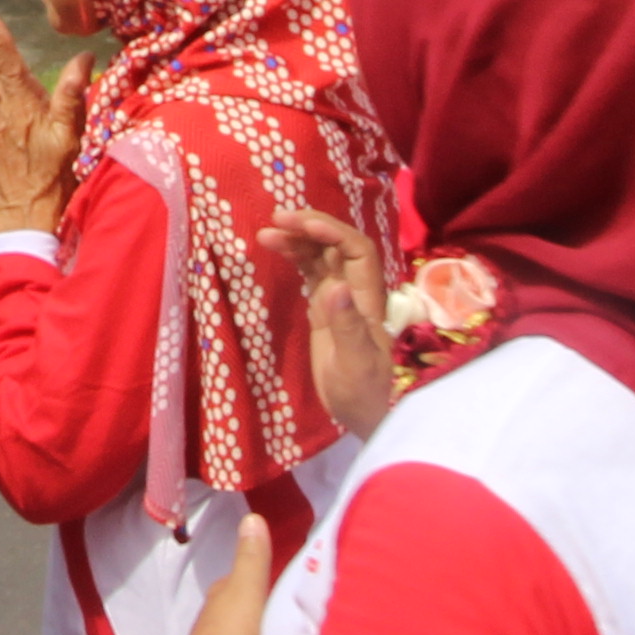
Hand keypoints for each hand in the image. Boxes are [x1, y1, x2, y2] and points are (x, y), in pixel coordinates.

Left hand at [182, 510, 276, 634]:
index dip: (258, 583)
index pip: (239, 584)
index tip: (282, 586)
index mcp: (218, 599)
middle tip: (289, 616)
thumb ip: (252, 558)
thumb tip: (251, 517)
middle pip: (240, 611)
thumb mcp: (249, 591)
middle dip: (259, 612)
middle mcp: (211, 624)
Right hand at [257, 203, 400, 442]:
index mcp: (369, 299)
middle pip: (338, 245)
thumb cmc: (365, 393)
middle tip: (276, 219)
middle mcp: (357, 291)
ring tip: (266, 233)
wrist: (368, 415)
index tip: (302, 224)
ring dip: (299, 240)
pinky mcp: (326, 310)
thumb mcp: (355, 365)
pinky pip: (313, 273)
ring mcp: (341, 299)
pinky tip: (277, 249)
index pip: (357, 250)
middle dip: (311, 227)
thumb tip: (333, 287)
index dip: (333, 231)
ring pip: (323, 256)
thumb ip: (347, 326)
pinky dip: (296, 257)